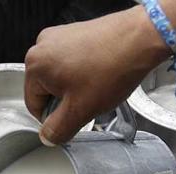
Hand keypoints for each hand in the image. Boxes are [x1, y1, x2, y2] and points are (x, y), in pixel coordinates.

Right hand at [24, 6, 168, 144]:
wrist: (141, 39)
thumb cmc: (112, 66)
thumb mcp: (79, 111)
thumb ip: (58, 130)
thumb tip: (49, 136)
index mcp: (35, 64)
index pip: (34, 104)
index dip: (53, 119)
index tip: (70, 120)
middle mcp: (43, 45)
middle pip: (47, 89)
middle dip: (66, 101)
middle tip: (89, 102)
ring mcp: (61, 36)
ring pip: (62, 77)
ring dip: (77, 88)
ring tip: (98, 87)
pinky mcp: (77, 33)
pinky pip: (74, 63)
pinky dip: (86, 73)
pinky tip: (102, 75)